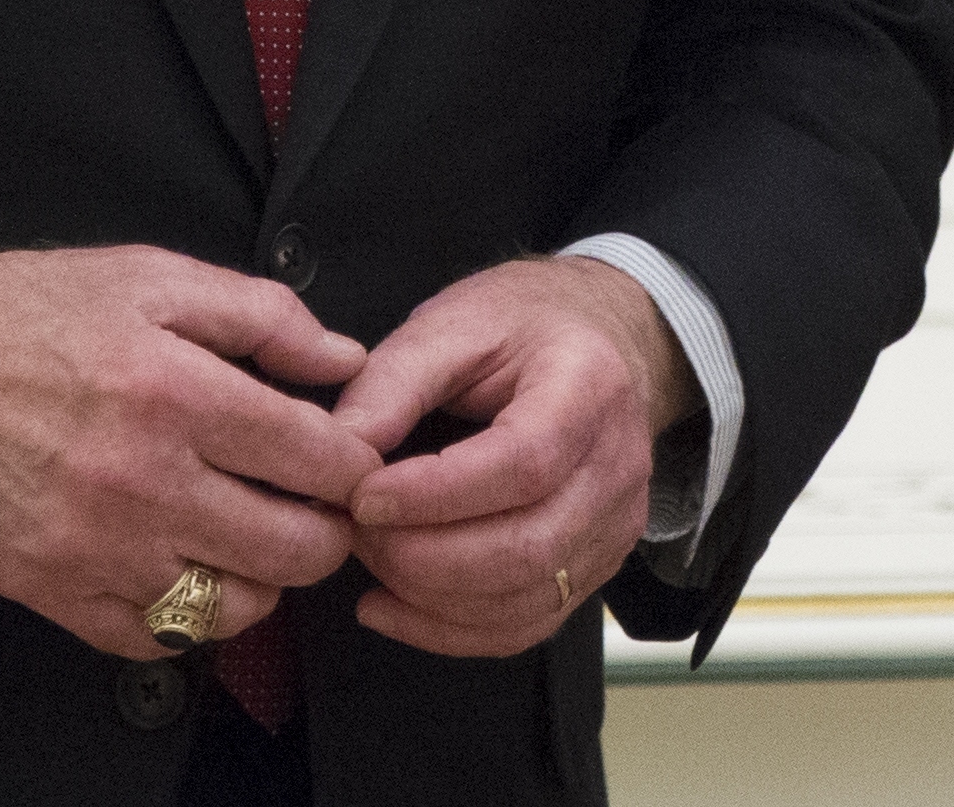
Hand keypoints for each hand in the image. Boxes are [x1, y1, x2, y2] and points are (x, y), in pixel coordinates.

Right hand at [0, 245, 381, 659]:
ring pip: (233, 607)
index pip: (319, 460)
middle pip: (293, 549)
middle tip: (314, 503)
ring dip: (262, 577)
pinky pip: (156, 638)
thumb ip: (262, 314)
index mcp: (175, 392)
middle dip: (326, 529)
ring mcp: (94, 549)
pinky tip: (185, 561)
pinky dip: (188, 613)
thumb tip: (345, 359)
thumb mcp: (150, 276)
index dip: (358, 463)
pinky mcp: (50, 593)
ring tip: (251, 531)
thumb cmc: (24, 313)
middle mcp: (140, 482)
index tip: (354, 457)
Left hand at [334, 257, 698, 657]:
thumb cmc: (523, 326)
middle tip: (354, 532)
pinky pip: (525, 625)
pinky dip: (449, 630)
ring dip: (429, 598)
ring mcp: (615, 524)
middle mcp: (617, 465)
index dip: (436, 495)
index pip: (523, 463)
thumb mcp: (453, 323)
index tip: (362, 497)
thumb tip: (336, 453)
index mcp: (588, 387)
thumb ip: (393, 381)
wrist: (599, 340)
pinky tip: (392, 604)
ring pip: (525, 599)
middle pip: (527, 547)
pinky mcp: (596, 565)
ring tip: (371, 558)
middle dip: (422, 557)